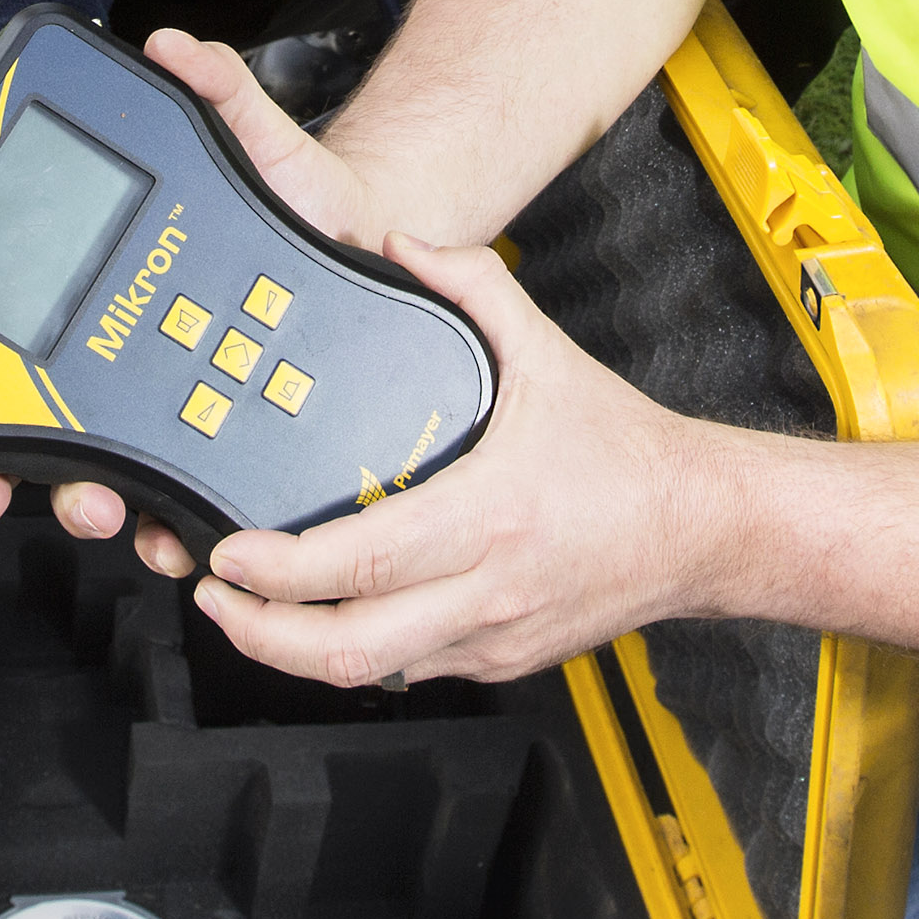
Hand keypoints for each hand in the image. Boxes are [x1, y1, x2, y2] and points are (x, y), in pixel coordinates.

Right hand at [0, 31, 393, 576]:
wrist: (374, 241)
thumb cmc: (303, 197)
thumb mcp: (257, 137)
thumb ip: (216, 88)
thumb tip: (173, 49)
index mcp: (113, 288)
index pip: (21, 350)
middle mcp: (130, 352)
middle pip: (55, 432)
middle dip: (42, 475)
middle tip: (67, 484)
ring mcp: (176, 403)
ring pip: (114, 475)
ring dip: (104, 505)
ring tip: (120, 510)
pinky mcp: (228, 438)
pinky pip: (189, 496)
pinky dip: (178, 524)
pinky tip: (190, 527)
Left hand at [193, 232, 728, 688]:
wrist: (704, 526)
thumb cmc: (630, 453)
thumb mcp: (547, 352)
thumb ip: (471, 284)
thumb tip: (402, 245)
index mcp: (488, 517)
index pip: (360, 562)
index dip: (279, 572)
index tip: (228, 554)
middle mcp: (486, 589)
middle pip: (348, 648)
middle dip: (261, 633)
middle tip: (214, 596)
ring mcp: (493, 636)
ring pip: (374, 673)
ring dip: (298, 653)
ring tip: (251, 615)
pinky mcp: (503, 659)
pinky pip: (412, 670)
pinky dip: (360, 653)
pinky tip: (330, 621)